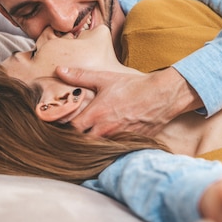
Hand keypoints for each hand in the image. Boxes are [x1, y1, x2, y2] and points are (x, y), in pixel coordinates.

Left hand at [56, 66, 201, 136]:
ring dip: (91, 145)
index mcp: (96, 114)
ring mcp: (117, 139)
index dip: (65, 129)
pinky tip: (105, 143)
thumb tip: (59, 70)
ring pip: (97, 149)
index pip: (71, 130)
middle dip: (76, 140)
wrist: (162, 96)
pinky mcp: (129, 143)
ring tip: (88, 138)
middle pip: (82, 143)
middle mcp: (105, 130)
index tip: (64, 125)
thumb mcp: (105, 78)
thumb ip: (80, 76)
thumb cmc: (133, 87)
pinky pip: (112, 151)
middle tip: (73, 134)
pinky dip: (107, 149)